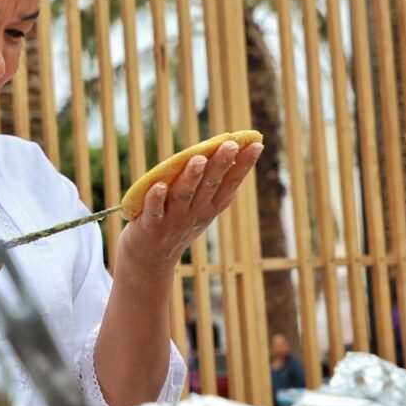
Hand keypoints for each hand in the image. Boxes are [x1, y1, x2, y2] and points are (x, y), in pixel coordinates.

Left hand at [118, 141, 263, 270]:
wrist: (150, 261)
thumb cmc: (175, 226)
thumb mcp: (201, 210)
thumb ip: (214, 189)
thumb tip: (234, 159)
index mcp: (210, 208)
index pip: (230, 183)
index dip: (243, 165)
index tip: (256, 144)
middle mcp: (195, 214)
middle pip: (209, 186)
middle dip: (220, 165)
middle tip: (229, 145)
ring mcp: (173, 221)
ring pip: (183, 196)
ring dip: (191, 177)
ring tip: (198, 159)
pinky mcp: (150, 226)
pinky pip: (154, 212)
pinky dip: (155, 199)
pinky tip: (158, 185)